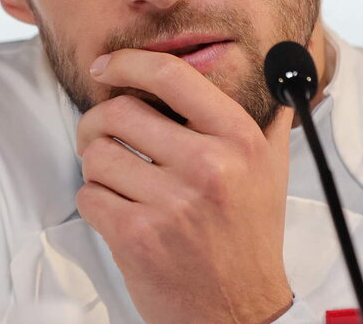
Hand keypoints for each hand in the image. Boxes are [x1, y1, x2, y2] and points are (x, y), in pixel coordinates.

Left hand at [75, 49, 294, 323]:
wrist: (239, 314)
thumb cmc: (250, 236)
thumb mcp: (272, 168)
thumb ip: (267, 115)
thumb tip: (274, 65)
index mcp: (238, 139)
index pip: (172, 76)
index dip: (129, 63)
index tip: (107, 67)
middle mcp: (208, 166)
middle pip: (120, 112)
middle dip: (98, 121)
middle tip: (101, 134)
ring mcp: (171, 203)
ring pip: (97, 154)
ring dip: (95, 165)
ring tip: (115, 178)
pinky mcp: (138, 237)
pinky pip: (88, 195)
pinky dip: (94, 200)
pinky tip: (118, 210)